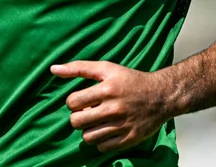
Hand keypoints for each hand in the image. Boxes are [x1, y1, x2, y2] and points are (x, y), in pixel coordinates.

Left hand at [51, 61, 173, 152]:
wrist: (161, 95)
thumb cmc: (131, 80)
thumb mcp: (107, 68)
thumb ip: (79, 68)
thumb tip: (53, 69)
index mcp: (107, 89)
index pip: (72, 102)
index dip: (73, 102)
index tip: (81, 100)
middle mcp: (114, 108)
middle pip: (77, 122)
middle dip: (78, 118)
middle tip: (87, 113)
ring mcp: (122, 125)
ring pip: (88, 137)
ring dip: (88, 130)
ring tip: (96, 122)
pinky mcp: (130, 138)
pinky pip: (102, 147)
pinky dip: (101, 141)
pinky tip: (106, 130)